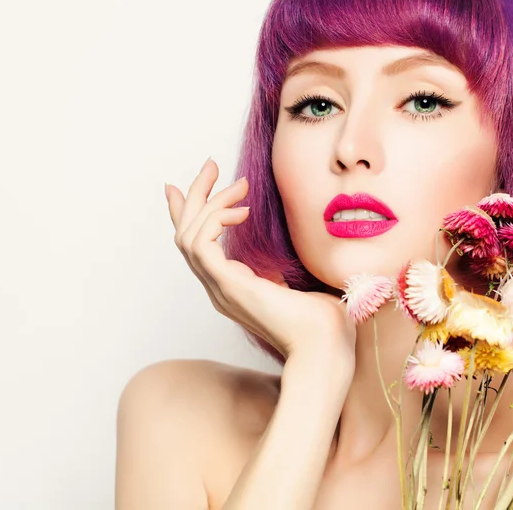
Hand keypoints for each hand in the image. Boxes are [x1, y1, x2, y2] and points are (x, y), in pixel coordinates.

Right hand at [165, 158, 356, 365]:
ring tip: (238, 186)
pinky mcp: (229, 285)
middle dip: (194, 196)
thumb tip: (288, 246)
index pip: (199, 244)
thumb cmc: (321, 320)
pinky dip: (215, 219)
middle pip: (185, 235)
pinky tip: (241, 210)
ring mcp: (220, 288)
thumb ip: (283, 264)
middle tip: (210, 166)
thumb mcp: (298, 280)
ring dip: (208, 202)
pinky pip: (200, 244)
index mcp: (232, 286)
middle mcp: (220, 287)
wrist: (327, 347)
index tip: (202, 183)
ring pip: (188, 236)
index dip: (193, 212)